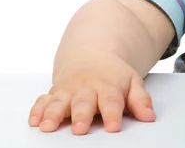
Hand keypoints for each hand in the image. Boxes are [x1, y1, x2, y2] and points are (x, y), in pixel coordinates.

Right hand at [28, 52, 154, 134]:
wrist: (92, 55)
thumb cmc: (114, 76)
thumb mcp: (132, 82)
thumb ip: (140, 100)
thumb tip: (149, 117)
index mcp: (108, 86)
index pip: (112, 101)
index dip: (112, 114)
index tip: (113, 127)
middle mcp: (87, 88)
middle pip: (84, 102)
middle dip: (81, 115)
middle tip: (80, 128)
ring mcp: (69, 90)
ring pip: (60, 101)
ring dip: (54, 113)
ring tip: (49, 126)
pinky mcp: (54, 93)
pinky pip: (43, 100)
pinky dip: (37, 109)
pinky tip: (34, 121)